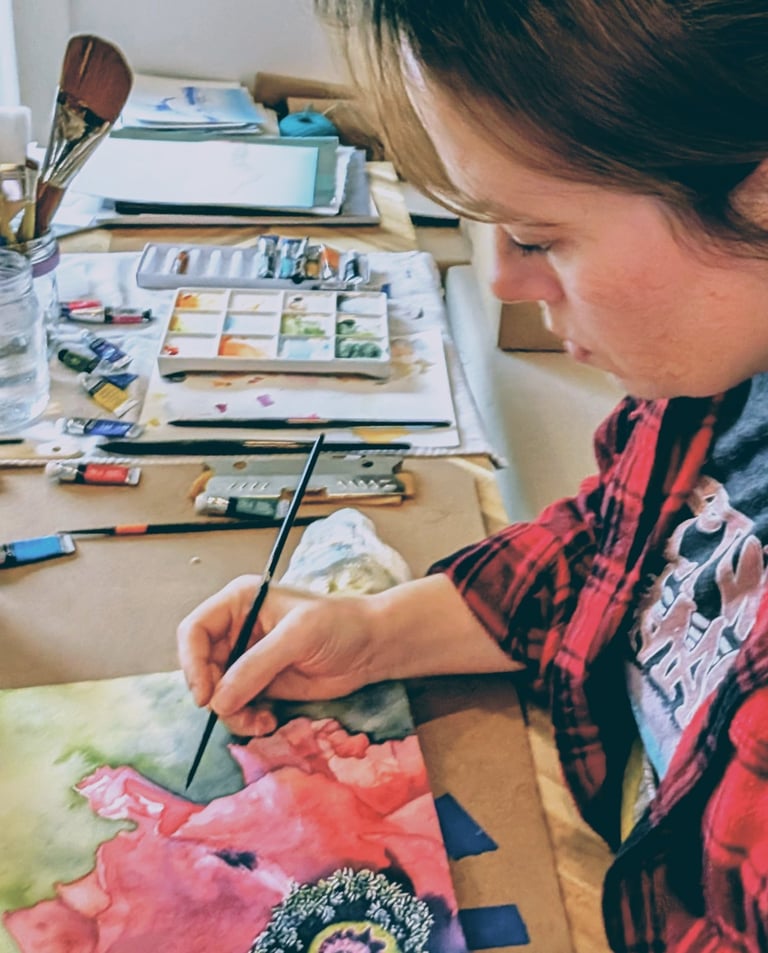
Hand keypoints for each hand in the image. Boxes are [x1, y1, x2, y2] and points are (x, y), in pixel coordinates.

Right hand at [177, 572, 517, 735]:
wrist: (373, 647)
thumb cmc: (340, 625)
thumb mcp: (297, 637)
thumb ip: (256, 666)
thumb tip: (217, 701)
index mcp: (240, 602)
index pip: (195, 631)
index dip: (191, 663)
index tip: (205, 695)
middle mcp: (238, 629)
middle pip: (200, 666)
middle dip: (214, 694)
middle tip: (235, 713)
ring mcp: (249, 659)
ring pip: (217, 692)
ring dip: (232, 712)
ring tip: (259, 722)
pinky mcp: (262, 683)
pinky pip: (237, 706)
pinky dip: (246, 719)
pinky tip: (268, 721)